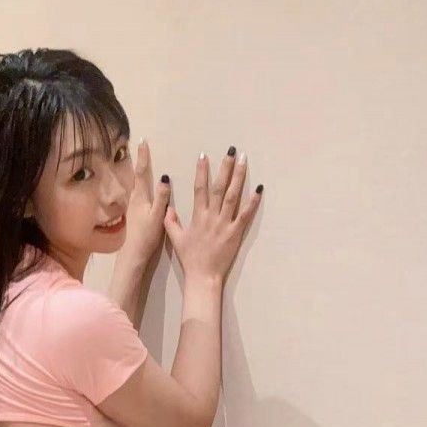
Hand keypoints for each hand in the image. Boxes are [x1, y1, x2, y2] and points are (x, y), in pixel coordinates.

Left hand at [119, 139, 170, 266]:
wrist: (132, 255)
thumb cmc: (145, 236)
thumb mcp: (157, 216)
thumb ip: (161, 198)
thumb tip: (164, 178)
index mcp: (140, 198)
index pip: (142, 172)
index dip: (143, 157)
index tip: (143, 141)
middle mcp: (133, 199)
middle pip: (135, 176)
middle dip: (138, 161)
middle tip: (138, 146)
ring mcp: (131, 207)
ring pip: (134, 185)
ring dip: (137, 173)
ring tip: (139, 162)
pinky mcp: (131, 215)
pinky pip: (135, 195)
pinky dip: (138, 186)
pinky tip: (140, 187)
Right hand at [164, 149, 262, 283]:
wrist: (202, 276)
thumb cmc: (190, 258)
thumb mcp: (176, 240)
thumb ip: (171, 222)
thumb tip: (167, 208)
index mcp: (197, 216)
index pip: (199, 189)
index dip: (202, 171)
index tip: (204, 155)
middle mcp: (211, 216)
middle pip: (219, 187)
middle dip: (225, 167)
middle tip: (231, 150)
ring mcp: (224, 224)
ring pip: (232, 196)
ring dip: (239, 177)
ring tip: (244, 160)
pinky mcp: (235, 233)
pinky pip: (245, 215)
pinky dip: (252, 202)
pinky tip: (259, 188)